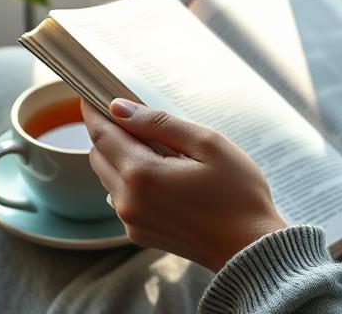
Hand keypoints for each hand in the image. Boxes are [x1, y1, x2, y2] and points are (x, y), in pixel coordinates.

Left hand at [81, 98, 286, 271]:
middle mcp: (128, 201)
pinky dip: (131, 179)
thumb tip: (120, 108)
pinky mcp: (140, 233)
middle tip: (133, 115)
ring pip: (108, 177)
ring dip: (120, 155)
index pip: (102, 135)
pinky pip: (122, 198)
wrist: (249, 248)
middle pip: (99, 156)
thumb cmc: (238, 193)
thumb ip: (160, 124)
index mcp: (142, 174)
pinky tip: (164, 174)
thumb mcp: (207, 144)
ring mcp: (132, 221)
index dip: (94, 111)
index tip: (91, 94)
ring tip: (159, 147)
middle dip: (108, 132)